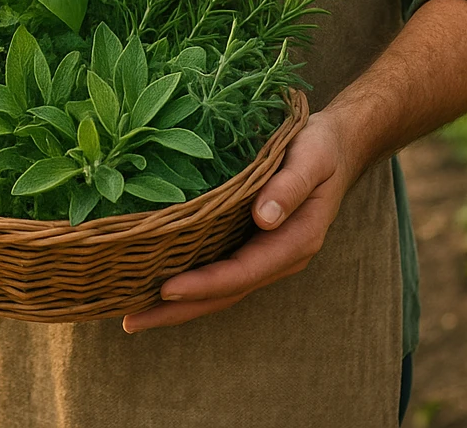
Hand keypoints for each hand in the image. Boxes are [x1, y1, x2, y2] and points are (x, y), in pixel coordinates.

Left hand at [121, 110, 359, 332]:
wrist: (336, 146)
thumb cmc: (321, 149)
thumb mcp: (311, 159)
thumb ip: (289, 187)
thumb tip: (264, 218)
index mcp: (295, 241)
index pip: (242, 271)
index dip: (204, 283)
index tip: (166, 289)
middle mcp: (278, 256)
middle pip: (224, 292)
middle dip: (178, 309)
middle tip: (130, 319)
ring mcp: (264, 253)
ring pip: (219, 287)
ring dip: (179, 303)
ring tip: (133, 312)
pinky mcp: (252, 243)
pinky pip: (219, 269)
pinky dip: (190, 281)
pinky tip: (158, 280)